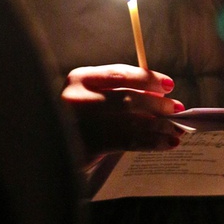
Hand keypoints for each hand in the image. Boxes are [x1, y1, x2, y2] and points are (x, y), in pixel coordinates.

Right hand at [62, 64, 184, 162]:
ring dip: (158, 124)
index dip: (147, 78)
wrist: (47, 150)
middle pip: (127, 97)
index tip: (168, 84)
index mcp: (79, 78)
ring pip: (130, 121)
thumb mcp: (87, 99)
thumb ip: (113, 94)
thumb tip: (156, 96)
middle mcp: (78, 97)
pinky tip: (167, 143)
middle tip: (176, 108)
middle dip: (156, 103)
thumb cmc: (73, 121)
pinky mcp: (88, 146)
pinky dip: (152, 142)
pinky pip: (128, 142)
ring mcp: (81, 123)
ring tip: (176, 129)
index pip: (119, 73)